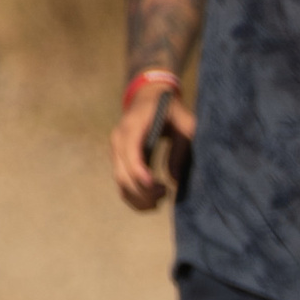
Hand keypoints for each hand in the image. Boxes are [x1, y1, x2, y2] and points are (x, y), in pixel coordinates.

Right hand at [110, 84, 194, 211]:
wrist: (150, 98)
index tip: (159, 187)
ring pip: (120, 182)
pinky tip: (151, 201)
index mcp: (134, 125)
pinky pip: (121, 183)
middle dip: (143, 191)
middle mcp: (119, 138)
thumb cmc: (171, 111)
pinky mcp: (118, 160)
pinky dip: (134, 196)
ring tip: (160, 200)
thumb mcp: (184, 124)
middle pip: (123, 174)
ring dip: (139, 198)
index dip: (141, 173)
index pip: (131, 152)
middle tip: (165, 194)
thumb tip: (174, 179)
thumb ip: (180, 149)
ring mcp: (116, 150)